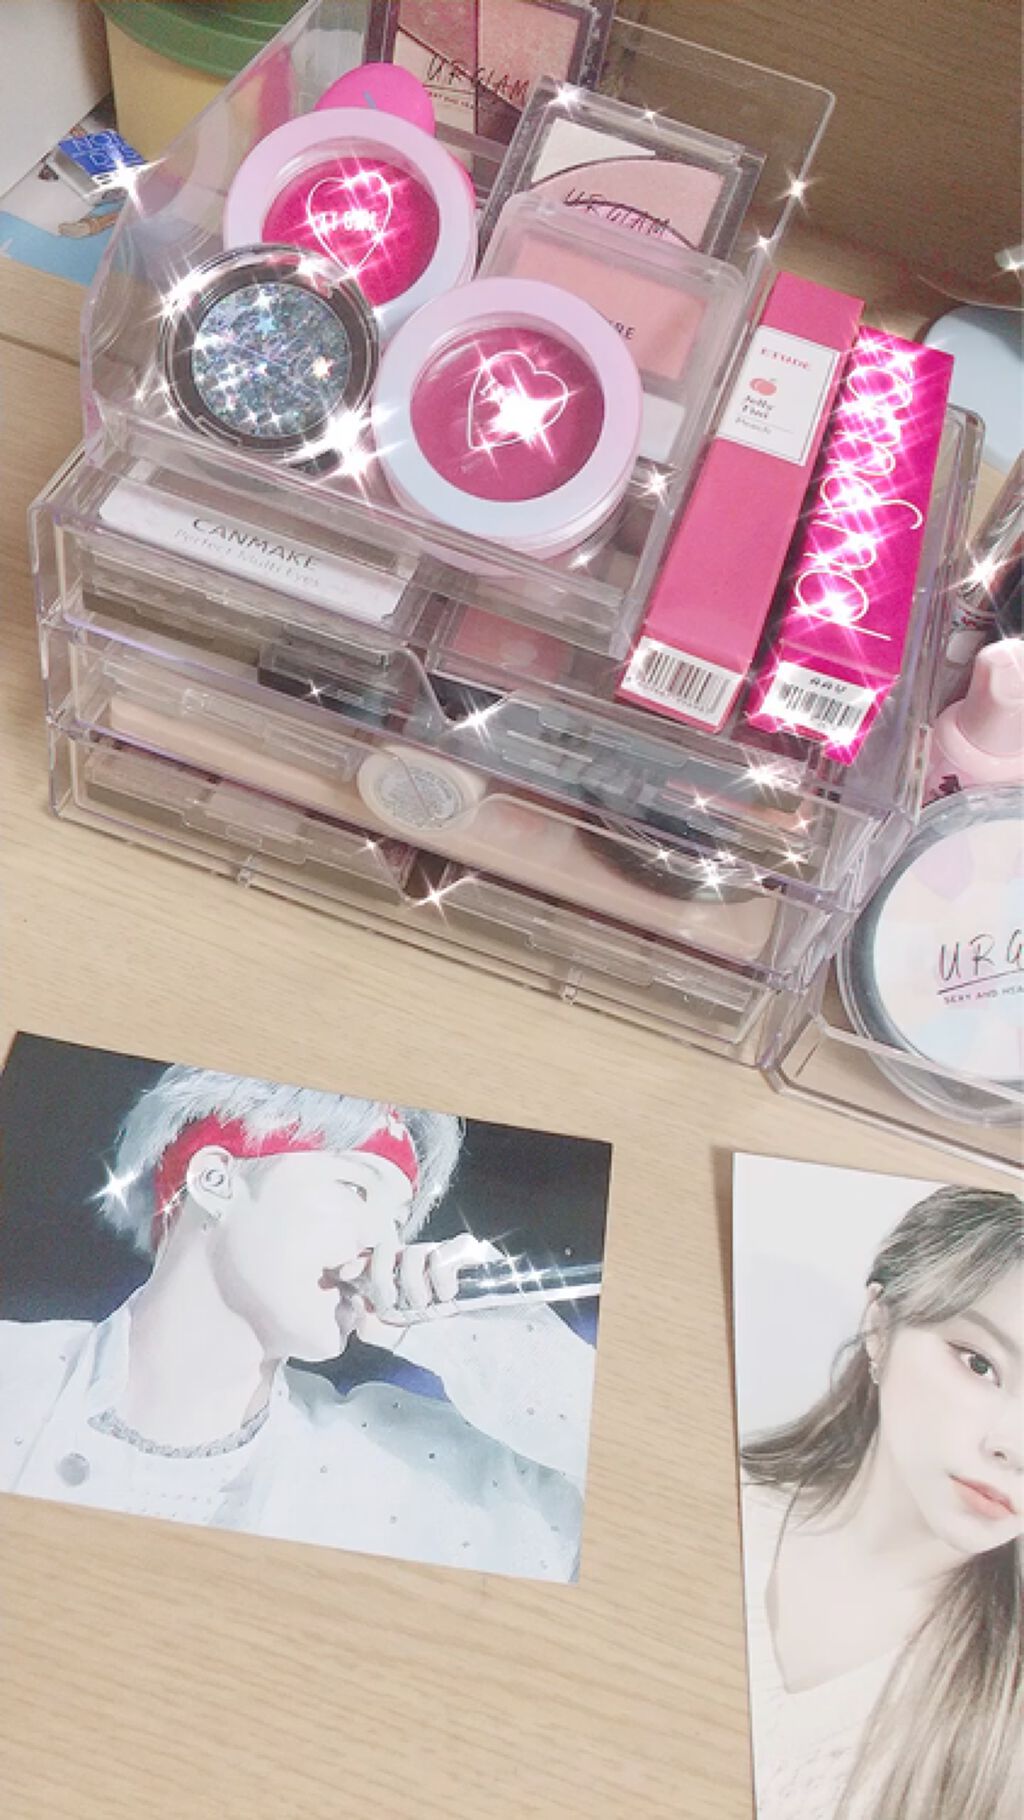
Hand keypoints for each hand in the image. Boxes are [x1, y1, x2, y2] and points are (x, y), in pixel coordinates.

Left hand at [350, 1234, 499, 1351]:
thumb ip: (371, 1324)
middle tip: (392, 1302)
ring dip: (413, 1284)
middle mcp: (418, 1265)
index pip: (373, 1260)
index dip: (357, 1262)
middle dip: (381, 1276)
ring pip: (413, 1252)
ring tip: (428, 1306)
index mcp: (400, 1280)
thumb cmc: (443, 1346)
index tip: (343, 1274)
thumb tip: (353, 1301)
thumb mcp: (398, 1339)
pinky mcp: (466, 1253)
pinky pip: (442, 1255)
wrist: (484, 1354)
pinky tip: (448, 1296)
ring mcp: (442, 1256)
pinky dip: (440, 1278)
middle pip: (387, 1249)